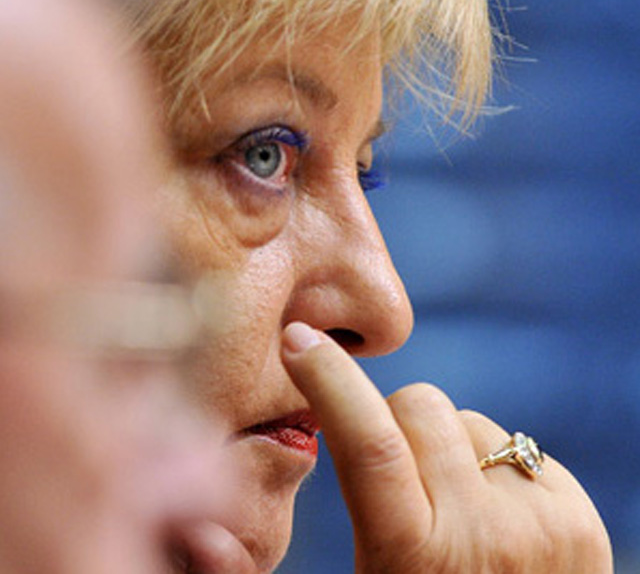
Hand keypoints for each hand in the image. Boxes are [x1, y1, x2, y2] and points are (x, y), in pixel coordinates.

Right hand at [282, 322, 612, 572]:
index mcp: (411, 559)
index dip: (328, 379)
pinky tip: (496, 524)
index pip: (366, 442)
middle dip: (395, 422)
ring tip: (452, 513)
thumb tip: (201, 530)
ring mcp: (539, 521)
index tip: (297, 338)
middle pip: (418, 407)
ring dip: (448, 451)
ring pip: (467, 423)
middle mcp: (484, 535)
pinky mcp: (577, 515)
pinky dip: (491, 469)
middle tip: (399, 481)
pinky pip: (512, 447)